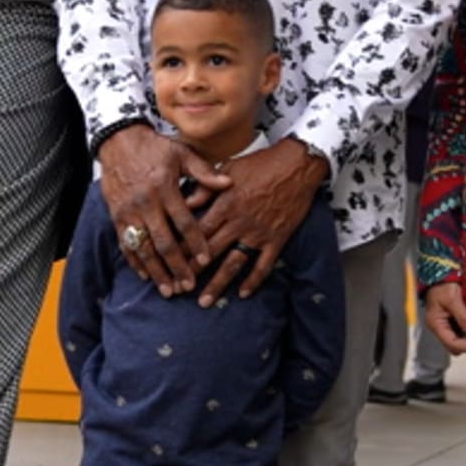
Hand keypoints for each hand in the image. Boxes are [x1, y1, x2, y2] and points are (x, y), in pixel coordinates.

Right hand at [98, 124, 226, 294]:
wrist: (118, 141)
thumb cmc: (154, 147)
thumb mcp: (181, 153)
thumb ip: (204, 172)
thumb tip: (228, 184)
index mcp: (165, 188)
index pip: (184, 222)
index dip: (196, 243)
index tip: (206, 261)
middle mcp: (146, 203)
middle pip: (164, 242)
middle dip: (177, 267)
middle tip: (189, 286)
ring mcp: (129, 212)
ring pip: (144, 248)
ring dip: (157, 272)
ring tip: (169, 290)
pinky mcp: (116, 216)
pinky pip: (125, 244)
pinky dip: (135, 262)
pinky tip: (146, 276)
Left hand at [189, 140, 328, 304]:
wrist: (297, 165)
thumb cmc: (260, 164)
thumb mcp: (228, 168)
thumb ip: (205, 187)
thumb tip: (183, 201)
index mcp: (225, 203)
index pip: (197, 232)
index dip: (181, 249)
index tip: (168, 263)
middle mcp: (239, 221)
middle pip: (210, 252)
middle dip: (193, 273)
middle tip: (178, 290)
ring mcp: (258, 232)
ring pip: (234, 263)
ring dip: (218, 284)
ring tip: (205, 301)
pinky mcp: (276, 238)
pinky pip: (263, 264)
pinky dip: (254, 280)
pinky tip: (243, 293)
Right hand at [420, 282, 465, 354]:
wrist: (441, 271)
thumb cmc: (443, 284)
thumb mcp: (453, 299)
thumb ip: (464, 317)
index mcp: (436, 324)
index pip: (452, 344)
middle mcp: (440, 328)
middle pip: (456, 346)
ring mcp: (446, 325)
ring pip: (460, 340)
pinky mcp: (452, 320)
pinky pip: (462, 331)